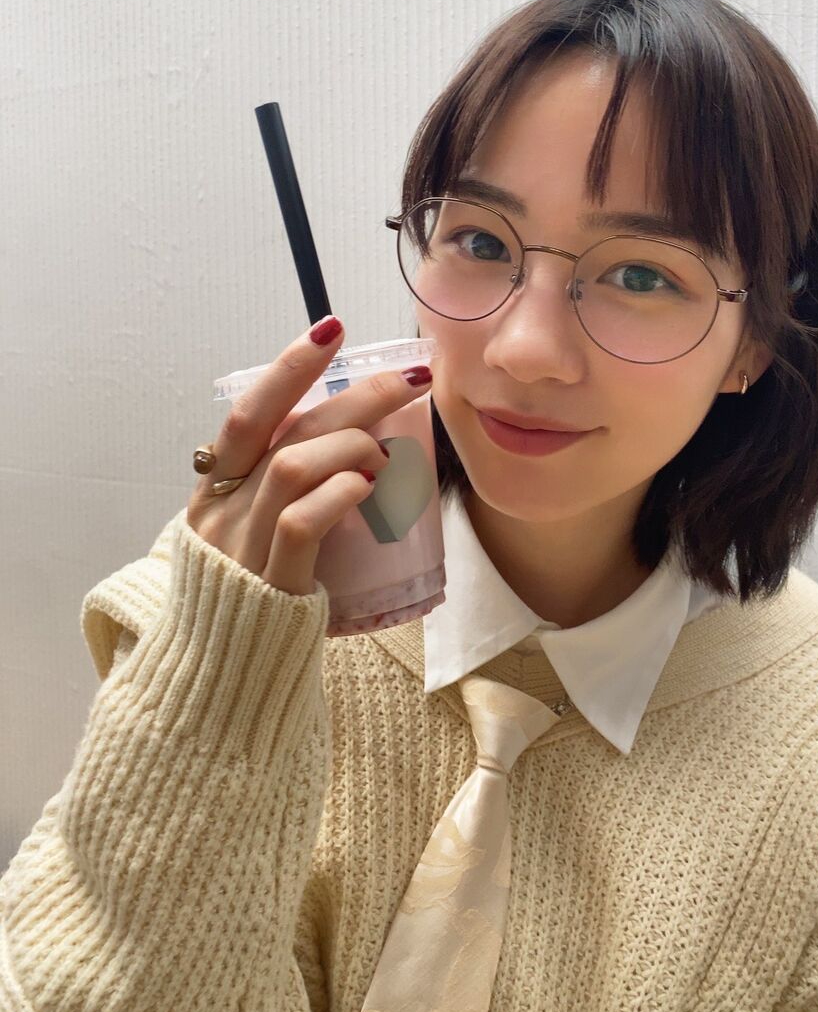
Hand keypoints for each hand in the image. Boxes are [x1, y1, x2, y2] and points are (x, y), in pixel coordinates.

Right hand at [186, 318, 432, 596]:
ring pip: (293, 467)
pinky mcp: (272, 586)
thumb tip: (355, 440)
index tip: (333, 329)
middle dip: (353, 395)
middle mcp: (221, 511)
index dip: (290, 366)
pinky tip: (367, 488)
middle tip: (409, 378)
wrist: (223, 683)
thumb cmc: (255, 599)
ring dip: (352, 447)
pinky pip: (302, 524)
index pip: (249, 412)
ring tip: (385, 457)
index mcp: (215, 490)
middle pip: (282, 430)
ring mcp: (242, 548)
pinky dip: (340, 495)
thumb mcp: (256, 532)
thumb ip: (286, 489)